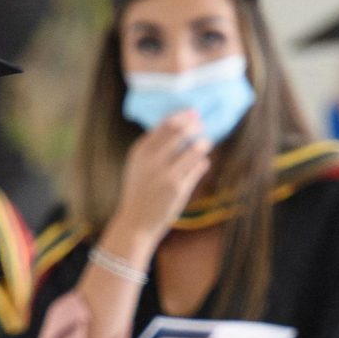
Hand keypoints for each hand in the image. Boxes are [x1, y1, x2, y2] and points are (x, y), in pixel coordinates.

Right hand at [111, 110, 212, 251]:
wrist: (135, 223)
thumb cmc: (140, 191)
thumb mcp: (138, 164)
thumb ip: (155, 145)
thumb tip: (182, 121)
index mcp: (141, 150)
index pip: (167, 123)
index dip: (184, 115)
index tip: (194, 114)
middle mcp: (152, 159)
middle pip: (182, 130)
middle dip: (196, 126)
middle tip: (201, 127)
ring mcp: (166, 173)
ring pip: (196, 147)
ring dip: (203, 144)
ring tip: (203, 145)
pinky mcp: (179, 188)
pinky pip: (200, 166)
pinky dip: (202, 163)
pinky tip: (199, 165)